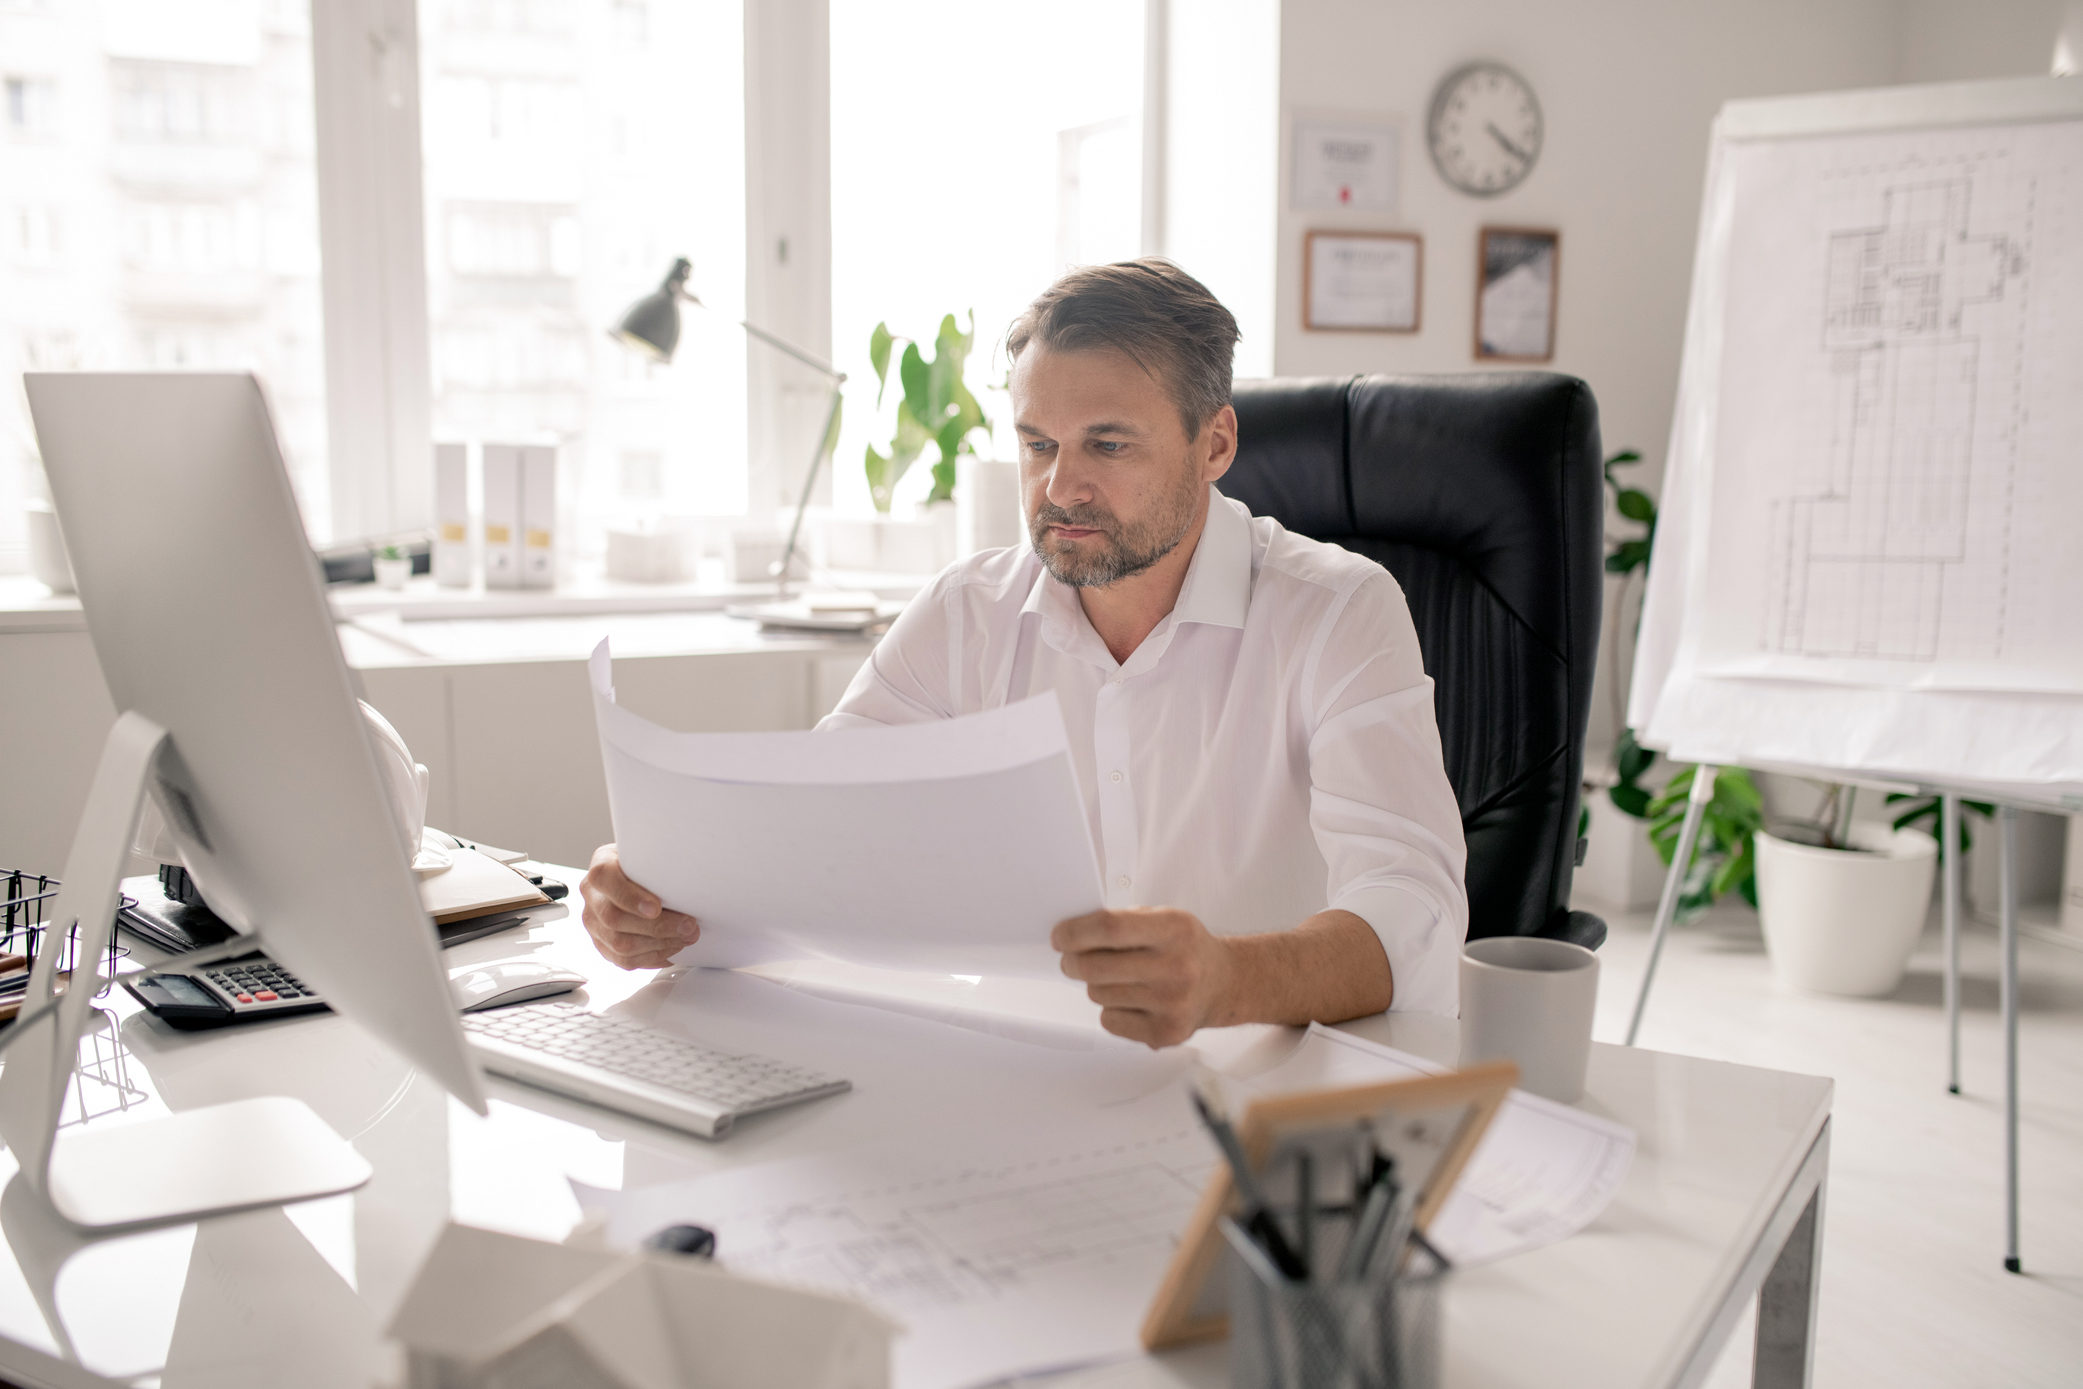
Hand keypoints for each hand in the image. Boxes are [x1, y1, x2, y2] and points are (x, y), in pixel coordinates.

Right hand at [580, 843, 699, 969]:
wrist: (639, 878)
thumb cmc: (648, 865)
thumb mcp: (652, 855)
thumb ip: (659, 864)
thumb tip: (687, 880)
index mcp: (602, 868)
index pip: (604, 878)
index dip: (629, 896)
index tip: (656, 908)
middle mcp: (593, 896)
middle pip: (614, 918)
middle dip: (657, 927)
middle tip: (688, 925)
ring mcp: (595, 923)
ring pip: (620, 944)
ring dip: (660, 944)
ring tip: (686, 937)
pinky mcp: (603, 945)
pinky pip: (625, 961)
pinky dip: (654, 957)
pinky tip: (672, 947)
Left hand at [1052, 907, 1236, 1048]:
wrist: (1224, 983)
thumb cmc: (1185, 948)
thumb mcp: (1163, 918)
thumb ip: (1122, 922)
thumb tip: (1071, 936)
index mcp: (1175, 929)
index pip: (1109, 927)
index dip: (1075, 932)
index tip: (1060, 936)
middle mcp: (1176, 968)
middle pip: (1095, 967)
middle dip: (1072, 962)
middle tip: (1071, 959)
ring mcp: (1172, 1004)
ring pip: (1099, 995)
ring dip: (1097, 985)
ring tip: (1119, 978)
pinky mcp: (1166, 1033)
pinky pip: (1109, 1021)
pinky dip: (1112, 1010)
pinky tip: (1133, 1001)